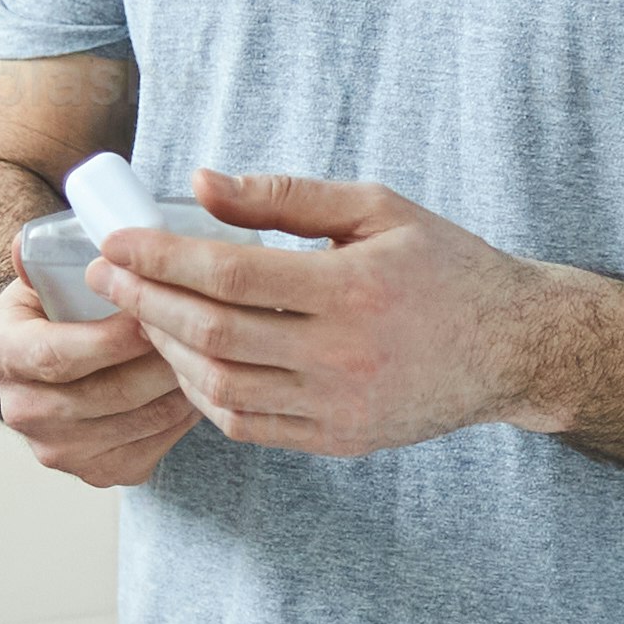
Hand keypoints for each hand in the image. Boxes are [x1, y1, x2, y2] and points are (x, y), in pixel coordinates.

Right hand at [0, 278, 197, 489]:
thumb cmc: (54, 311)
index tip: (156, 310)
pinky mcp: (99, 472)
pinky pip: (156, 442)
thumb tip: (25, 244)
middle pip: (109, 392)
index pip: (59, 354)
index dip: (113, 337)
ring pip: (142, 419)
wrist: (49, 365)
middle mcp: (23, 412)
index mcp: (1, 356)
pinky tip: (203, 382)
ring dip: (184, 385)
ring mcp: (61, 450)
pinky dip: (186, 413)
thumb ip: (40, 261)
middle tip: (206, 328)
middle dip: (162, 358)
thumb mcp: (41, 279)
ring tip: (214, 351)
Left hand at [93, 167, 571, 460]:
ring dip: (169, 351)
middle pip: (214, 335)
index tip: (118, 241)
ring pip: (221, 388)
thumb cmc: (444, 266)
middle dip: (147, 301)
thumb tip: (201, 183)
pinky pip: (248, 425)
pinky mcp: (340, 440)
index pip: (230, 275)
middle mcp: (345, 355)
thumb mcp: (376, 209)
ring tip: (145, 313)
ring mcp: (340, 406)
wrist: (513, 347)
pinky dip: (204, 394)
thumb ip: (286, 196)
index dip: (162, 258)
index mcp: (354, 287)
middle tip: (110, 274)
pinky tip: (190, 359)